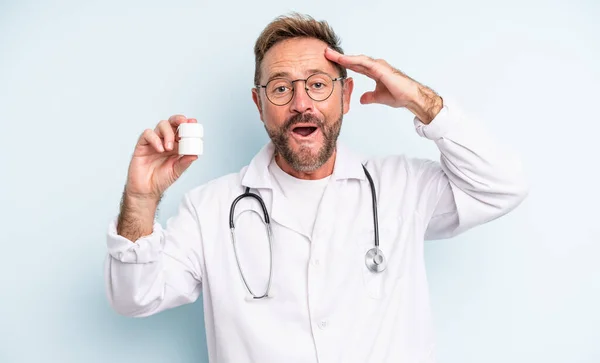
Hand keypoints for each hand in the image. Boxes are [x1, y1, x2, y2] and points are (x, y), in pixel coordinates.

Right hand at [125, 115, 198, 200]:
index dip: (188, 124)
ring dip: (168, 133)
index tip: (193, 122)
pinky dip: (155, 139)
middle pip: (171, 123)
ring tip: (169, 147)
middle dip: (178, 120)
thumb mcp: (177, 171)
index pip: (182, 130)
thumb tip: (195, 154)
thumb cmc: (161, 180)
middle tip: (184, 123)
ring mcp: (154, 142)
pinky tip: (160, 149)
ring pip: (161, 126)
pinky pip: (147, 134)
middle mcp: (165, 141)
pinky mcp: (142, 145)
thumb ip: (185, 162)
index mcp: (176, 146)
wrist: (146, 190)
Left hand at [325, 48, 442, 122]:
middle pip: (354, 60)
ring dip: (343, 56)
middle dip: (339, 56)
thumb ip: (370, 96)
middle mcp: (376, 66)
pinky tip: (343, 59)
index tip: (331, 61)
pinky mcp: (381, 69)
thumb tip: (361, 99)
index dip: (343, 62)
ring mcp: (379, 66)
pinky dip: (353, 60)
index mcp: (374, 71)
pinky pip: (364, 63)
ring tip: (330, 54)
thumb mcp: (379, 97)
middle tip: (325, 52)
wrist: (411, 97)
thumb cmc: (399, 95)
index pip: (355, 65)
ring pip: (357, 59)